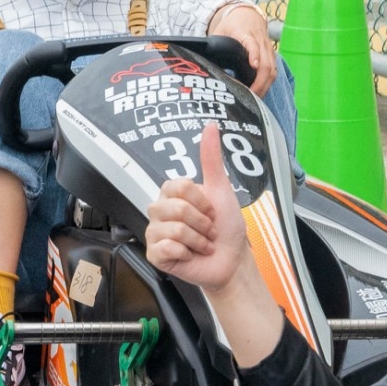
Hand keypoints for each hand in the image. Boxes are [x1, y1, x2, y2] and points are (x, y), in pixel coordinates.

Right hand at [145, 123, 254, 298]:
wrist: (232, 260)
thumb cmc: (226, 227)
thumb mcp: (221, 189)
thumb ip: (211, 158)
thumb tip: (210, 125)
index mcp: (171, 194)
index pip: (178, 186)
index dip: (200, 201)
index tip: (210, 210)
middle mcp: (159, 211)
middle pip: (176, 208)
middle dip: (201, 222)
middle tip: (208, 230)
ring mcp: (155, 233)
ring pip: (173, 230)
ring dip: (197, 240)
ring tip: (202, 244)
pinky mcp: (154, 255)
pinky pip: (166, 248)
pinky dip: (186, 253)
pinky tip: (189, 255)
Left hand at [209, 2, 278, 95]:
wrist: (248, 15)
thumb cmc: (231, 26)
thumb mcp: (220, 31)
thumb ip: (213, 45)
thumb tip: (202, 63)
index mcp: (246, 34)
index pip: (253, 44)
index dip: (254, 55)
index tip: (253, 65)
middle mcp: (260, 42)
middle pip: (266, 63)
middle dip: (260, 81)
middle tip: (250, 96)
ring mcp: (268, 49)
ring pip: (272, 69)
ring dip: (265, 86)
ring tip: (254, 99)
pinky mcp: (271, 55)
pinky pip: (273, 71)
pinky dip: (267, 83)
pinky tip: (259, 93)